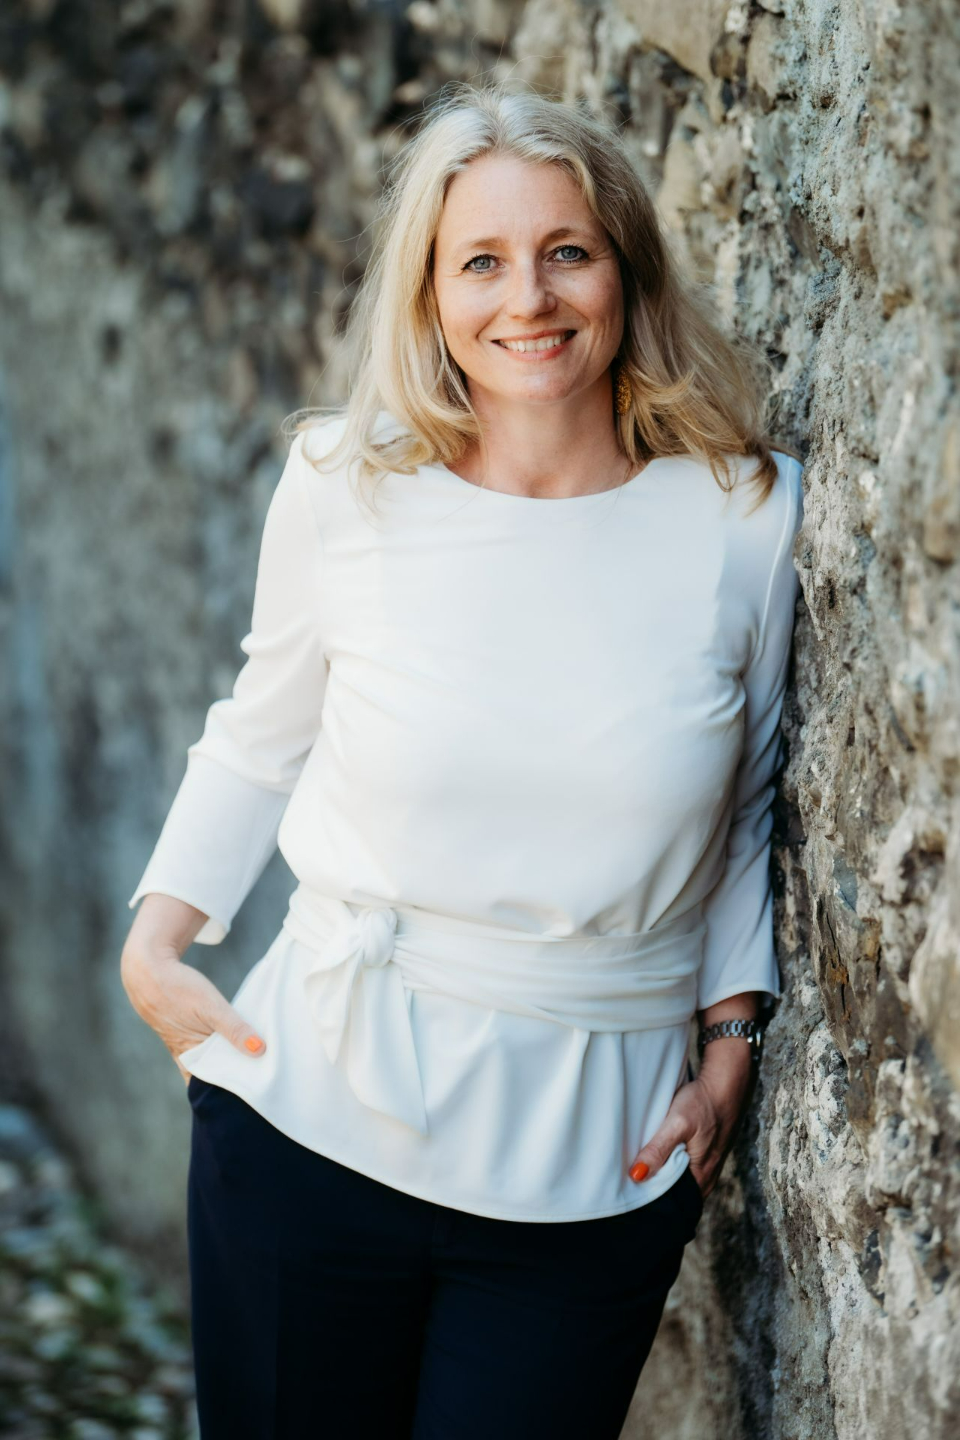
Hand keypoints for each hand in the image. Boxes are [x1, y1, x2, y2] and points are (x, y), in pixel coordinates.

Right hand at [120, 940, 266, 1085]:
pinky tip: (236, 1040)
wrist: (149, 970)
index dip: (232, 1091)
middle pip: (214, 1076)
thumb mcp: (212, 1008)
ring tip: (255, 1059)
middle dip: (235, 1077)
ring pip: (211, 1060)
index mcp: (191, 1058)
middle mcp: (186, 1056)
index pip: (212, 1088)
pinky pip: (206, 1045)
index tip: (257, 1091)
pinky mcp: (184, 1030)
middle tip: (262, 1077)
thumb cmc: (178, 990)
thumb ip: (235, 1030)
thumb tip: (259, 1050)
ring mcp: (184, 1043)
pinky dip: (221, 1045)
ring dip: (230, 1059)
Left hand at [627, 1043, 754, 1199]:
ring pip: (677, 1178)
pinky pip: (682, 1166)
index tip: (627, 1191)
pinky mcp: (704, 1153)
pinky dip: (668, 1161)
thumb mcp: (678, 1124)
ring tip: (637, 1164)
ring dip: (660, 1171)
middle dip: (652, 1186)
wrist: (727, 1083)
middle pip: (673, 1193)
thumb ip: (658, 1150)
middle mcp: (706, 1179)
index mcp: (701, 1179)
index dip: (648, 1198)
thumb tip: (636, 1176)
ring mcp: (706, 1166)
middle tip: (627, 1177)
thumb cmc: (705, 1103)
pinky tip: (655, 1151)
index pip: (670, 1203)